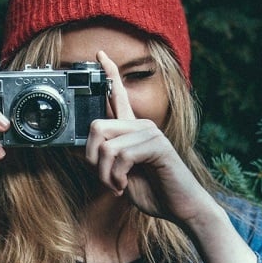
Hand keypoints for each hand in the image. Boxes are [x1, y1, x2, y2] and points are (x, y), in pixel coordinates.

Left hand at [86, 50, 257, 262]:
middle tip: (105, 180)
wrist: (182, 208)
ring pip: (105, 146)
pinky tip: (125, 186)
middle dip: (91, 159)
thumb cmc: (154, 192)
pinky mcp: (157, 145)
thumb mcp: (119, 175)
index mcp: (133, 130)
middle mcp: (141, 125)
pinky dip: (116, 176)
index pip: (118, 95)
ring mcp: (150, 132)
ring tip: (117, 186)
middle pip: (96, 126)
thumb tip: (79, 149)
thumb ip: (104, 160)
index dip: (109, 74)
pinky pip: (121, 156)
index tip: (99, 54)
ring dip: (104, 174)